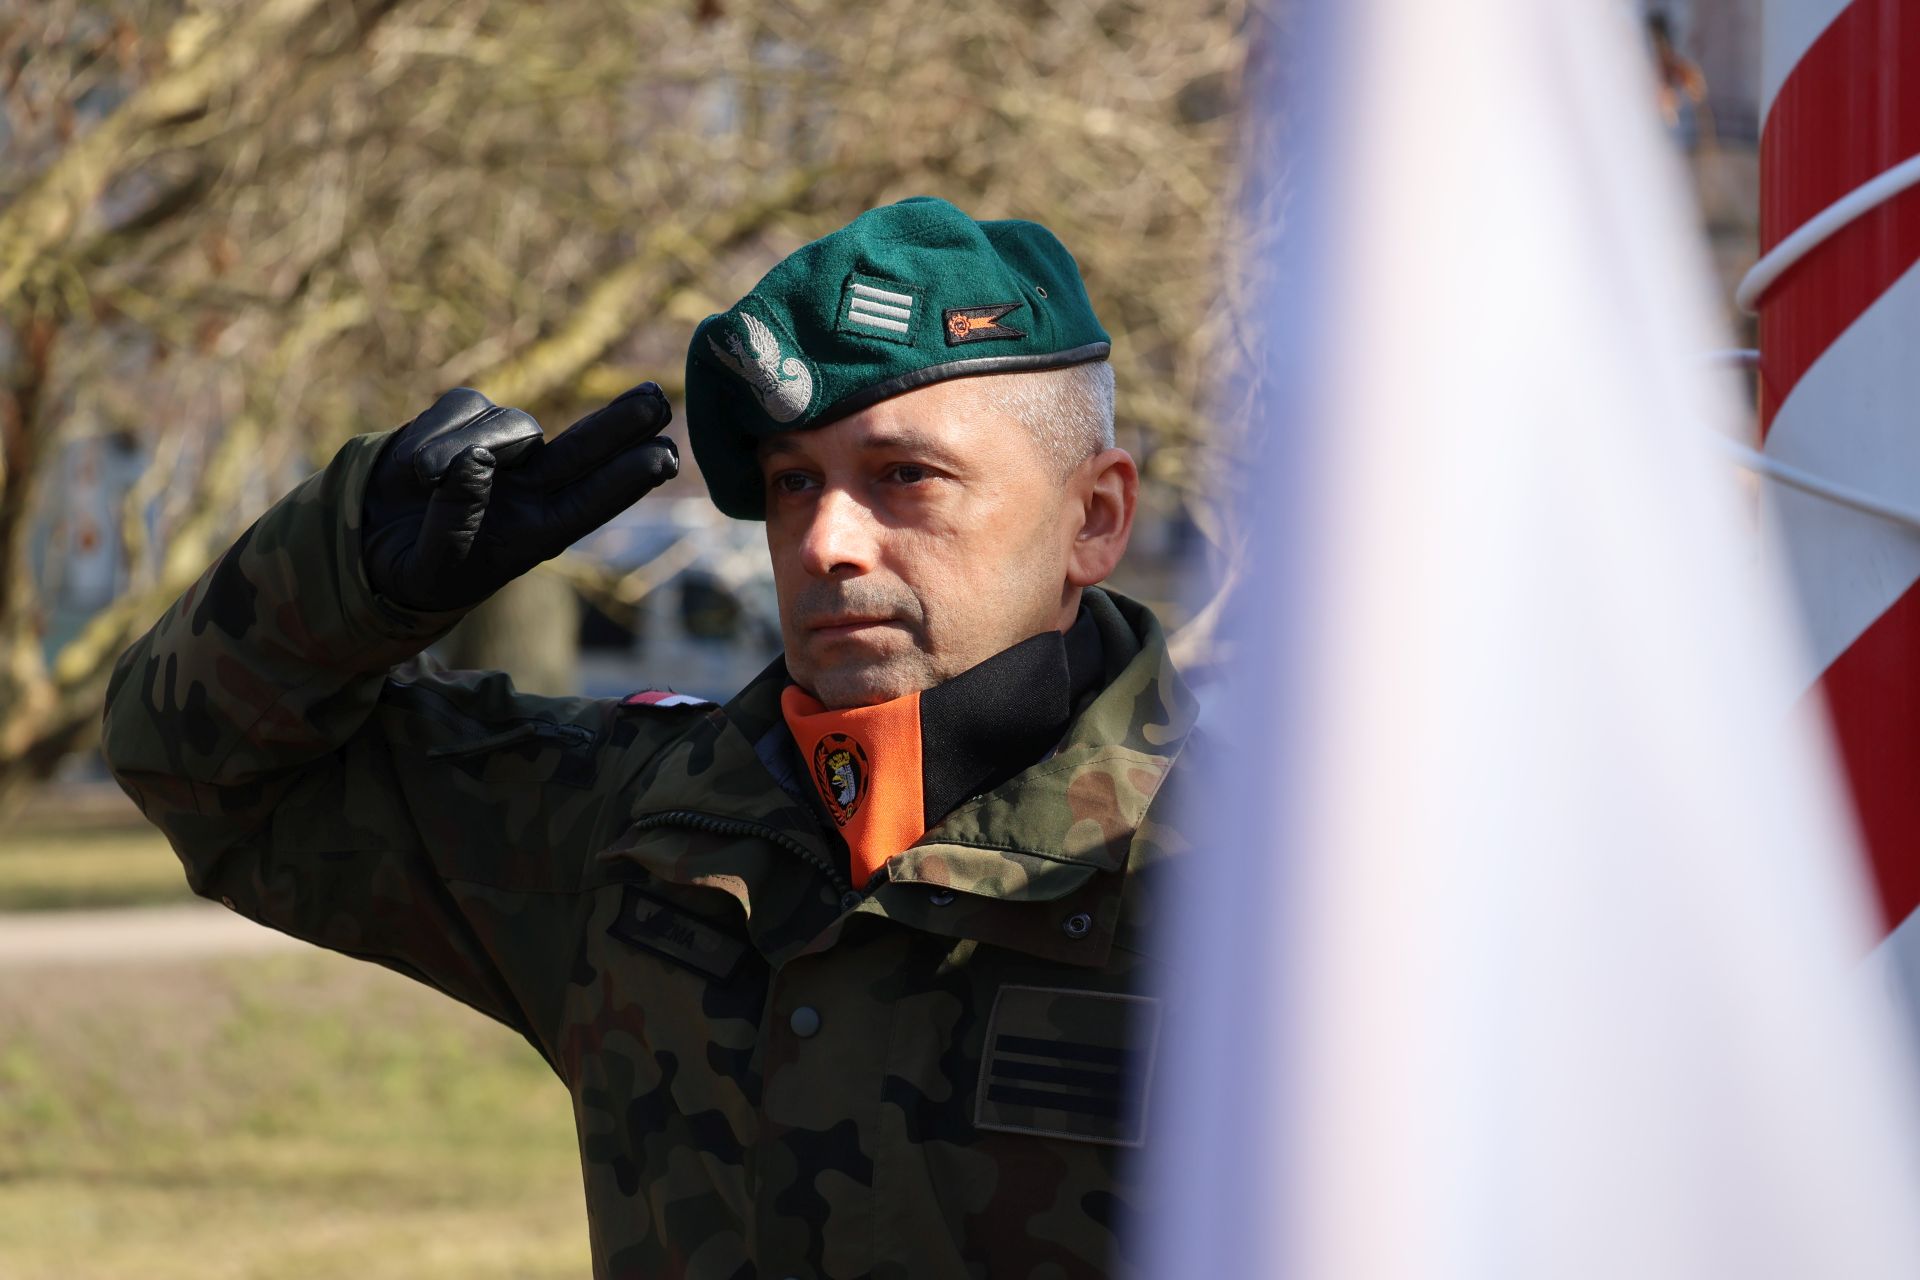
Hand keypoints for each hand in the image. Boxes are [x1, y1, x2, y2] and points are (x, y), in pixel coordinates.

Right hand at [362, 384, 678, 611]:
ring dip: (467, 444)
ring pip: (510, 424)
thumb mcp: (435, 562)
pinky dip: (437, 430)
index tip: (665, 458)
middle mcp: (533, 487)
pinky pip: (465, 406)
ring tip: (425, 479)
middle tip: (659, 404)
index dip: (629, 478)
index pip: (594, 499)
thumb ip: (454, 517)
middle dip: (622, 423)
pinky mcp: (467, 418)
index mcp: (539, 531)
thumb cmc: (419, 567)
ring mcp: (503, 448)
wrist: (370, 540)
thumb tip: (476, 459)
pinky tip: (417, 464)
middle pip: (587, 448)